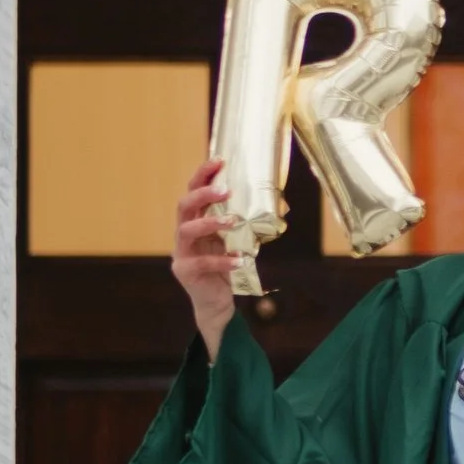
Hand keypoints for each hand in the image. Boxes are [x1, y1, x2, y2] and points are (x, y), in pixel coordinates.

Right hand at [172, 161, 239, 352]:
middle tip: (227, 190)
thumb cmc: (228, 266)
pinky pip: (201, 262)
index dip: (203, 174)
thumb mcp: (240, 241)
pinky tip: (239, 259)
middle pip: (184, 205)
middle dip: (204, 194)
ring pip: (186, 230)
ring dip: (210, 223)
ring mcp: (181, 252)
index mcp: (195, 220)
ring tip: (233, 221)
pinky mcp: (185, 272)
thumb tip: (282, 205)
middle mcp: (184, 232)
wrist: (217, 302)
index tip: (220, 161)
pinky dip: (222, 259)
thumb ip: (251, 224)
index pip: (193, 190)